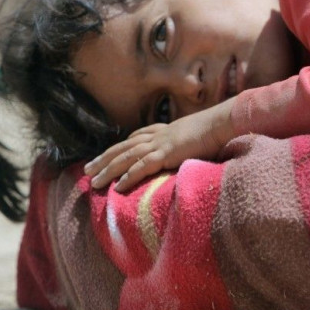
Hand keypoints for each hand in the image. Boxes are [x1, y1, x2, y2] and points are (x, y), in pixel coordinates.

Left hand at [85, 99, 234, 191]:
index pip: (137, 137)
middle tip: (87, 170)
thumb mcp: (197, 135)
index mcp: (165, 130)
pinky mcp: (167, 153)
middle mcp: (158, 135)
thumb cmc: (215, 130)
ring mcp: (160, 144)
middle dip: (104, 158)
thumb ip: (188, 142)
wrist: (222, 123)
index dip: (121, 147)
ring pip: (126, 157)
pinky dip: (128, 176)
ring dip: (108, 169)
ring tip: (93, 181)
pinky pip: (142, 166)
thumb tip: (190, 148)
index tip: (108, 154)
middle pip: (124, 147)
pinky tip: (117, 186)